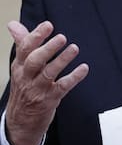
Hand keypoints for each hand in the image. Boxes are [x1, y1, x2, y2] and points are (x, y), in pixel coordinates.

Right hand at [5, 20, 88, 144]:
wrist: (21, 120)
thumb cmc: (24, 87)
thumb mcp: (20, 66)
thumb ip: (22, 44)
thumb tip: (13, 24)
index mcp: (19, 66)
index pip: (24, 49)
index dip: (35, 36)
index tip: (48, 25)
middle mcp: (27, 77)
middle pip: (34, 61)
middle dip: (47, 48)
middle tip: (62, 37)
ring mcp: (38, 89)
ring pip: (48, 73)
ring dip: (62, 60)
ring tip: (74, 48)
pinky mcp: (50, 99)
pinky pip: (63, 87)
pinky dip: (74, 77)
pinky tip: (84, 68)